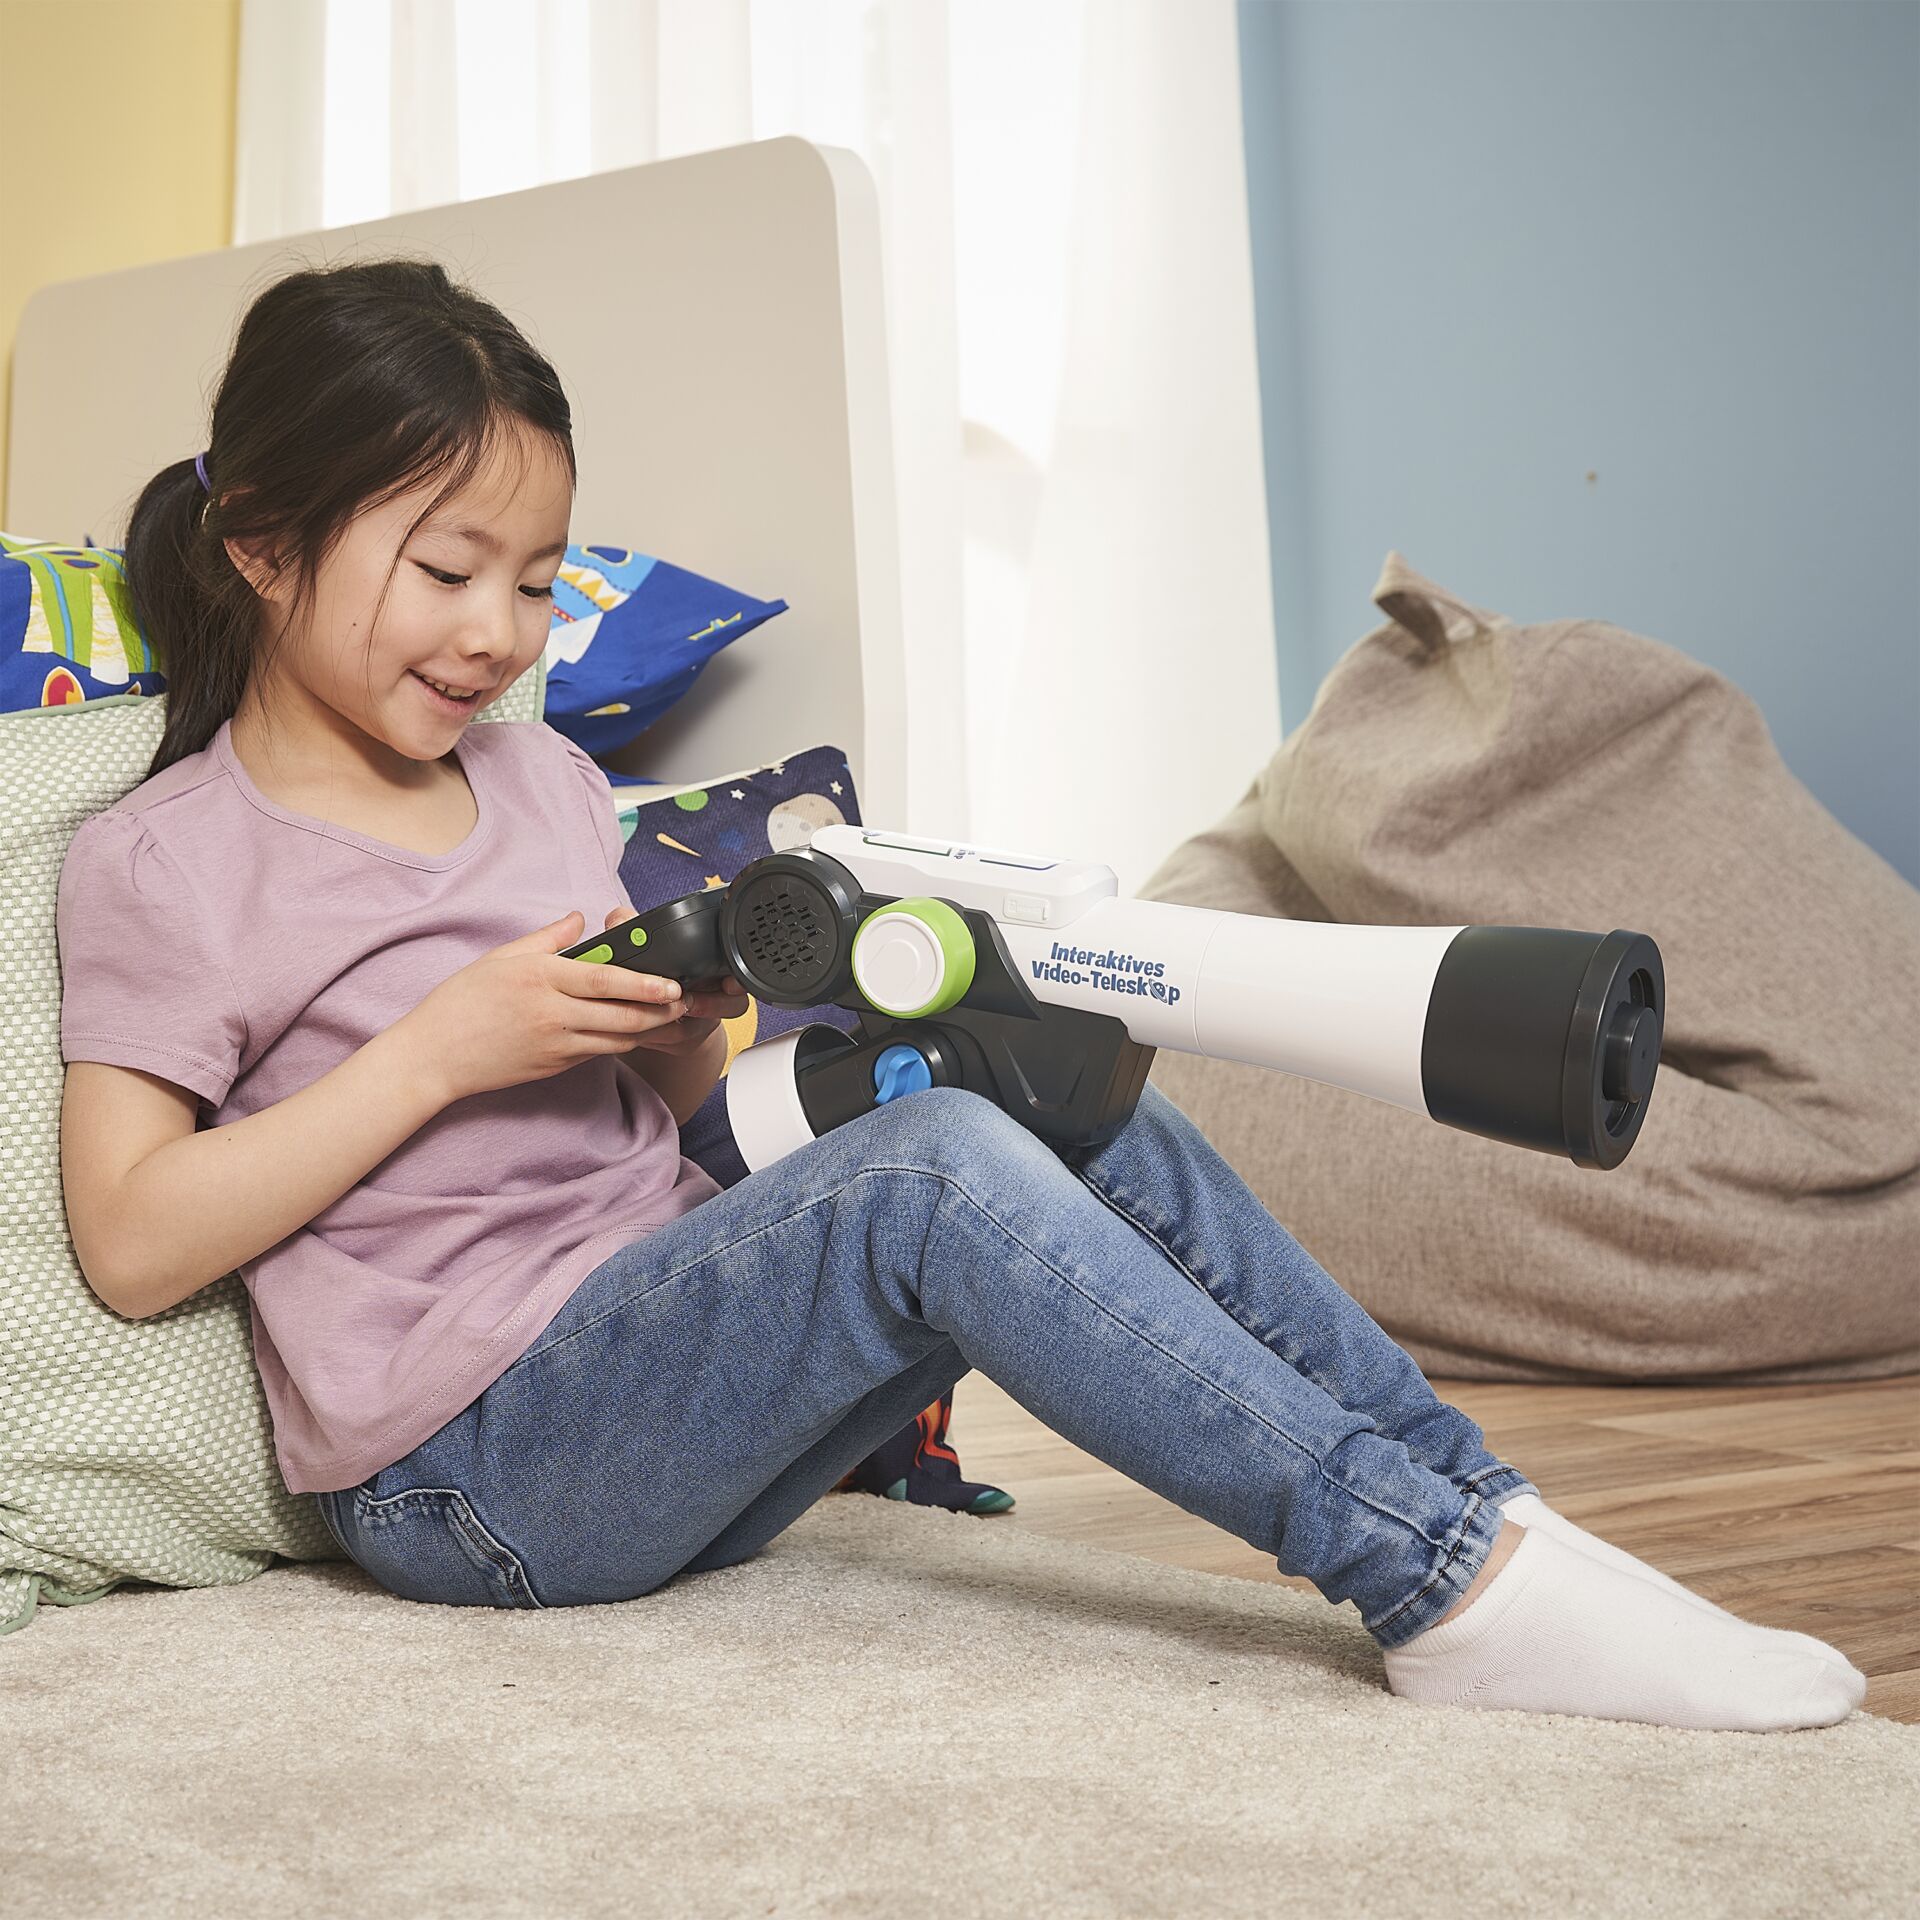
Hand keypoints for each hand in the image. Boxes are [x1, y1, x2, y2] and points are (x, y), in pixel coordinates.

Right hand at [396, 907, 734, 1104]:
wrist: (434, 1056)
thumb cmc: (460, 1002)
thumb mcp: (502, 958)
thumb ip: (547, 938)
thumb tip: (579, 918)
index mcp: (541, 978)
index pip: (605, 980)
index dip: (645, 983)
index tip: (672, 983)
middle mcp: (553, 1013)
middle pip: (622, 1015)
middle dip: (661, 1011)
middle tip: (685, 1002)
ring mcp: (556, 1044)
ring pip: (617, 1039)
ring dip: (648, 1030)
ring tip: (672, 1018)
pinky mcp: (554, 1066)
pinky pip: (597, 1053)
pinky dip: (620, 1043)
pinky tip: (635, 1034)